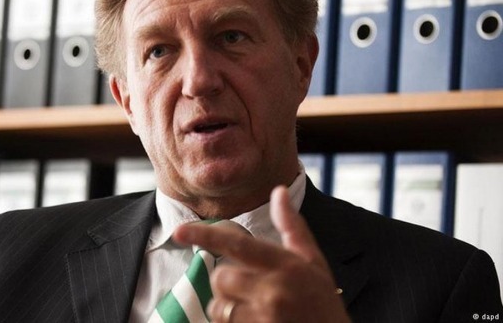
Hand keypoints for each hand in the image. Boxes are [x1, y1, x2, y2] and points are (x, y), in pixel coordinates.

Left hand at [173, 186, 350, 322]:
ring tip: (254, 312)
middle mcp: (274, 290)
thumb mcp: (314, 262)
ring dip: (227, 309)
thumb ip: (292, 228)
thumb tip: (278, 192)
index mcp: (287, 266)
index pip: (237, 244)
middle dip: (226, 284)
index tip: (178, 231)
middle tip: (249, 291)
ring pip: (218, 307)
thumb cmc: (323, 304)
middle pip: (221, 277)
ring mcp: (265, 317)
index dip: (204, 235)